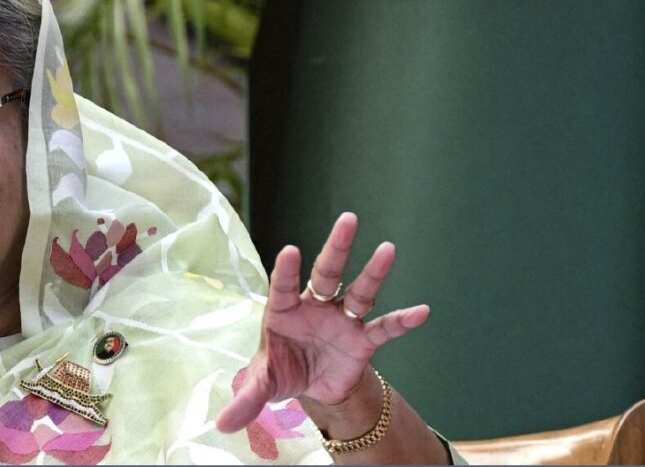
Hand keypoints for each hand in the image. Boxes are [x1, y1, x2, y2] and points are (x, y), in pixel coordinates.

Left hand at [216, 212, 428, 432]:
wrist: (312, 387)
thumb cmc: (282, 371)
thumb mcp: (263, 385)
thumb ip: (246, 398)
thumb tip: (222, 425)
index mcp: (284, 310)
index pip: (284, 286)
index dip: (287, 270)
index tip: (290, 250)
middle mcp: (315, 306)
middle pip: (326, 272)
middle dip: (337, 247)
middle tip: (348, 219)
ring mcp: (341, 320)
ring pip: (358, 291)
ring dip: (373, 271)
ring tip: (388, 248)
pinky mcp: (362, 339)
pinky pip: (384, 327)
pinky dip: (402, 321)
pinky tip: (421, 311)